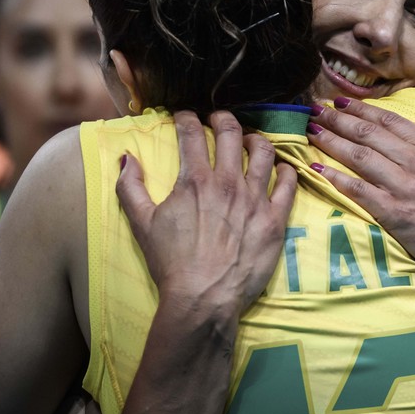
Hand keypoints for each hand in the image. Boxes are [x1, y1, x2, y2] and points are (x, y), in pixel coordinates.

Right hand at [115, 110, 295, 313]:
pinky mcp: (275, 219)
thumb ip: (130, 187)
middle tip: (219, 119)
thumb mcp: (141, 224)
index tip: (185, 115)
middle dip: (224, 118)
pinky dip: (285, 171)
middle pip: (231, 132)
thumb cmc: (170, 263)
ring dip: (256, 139)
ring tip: (250, 141)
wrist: (203, 298)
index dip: (186, 117)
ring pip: (264, 151)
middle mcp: (227, 183)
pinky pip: (288, 185)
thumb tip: (126, 158)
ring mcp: (254, 199)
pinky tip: (280, 169)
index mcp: (194, 180)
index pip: (191, 133)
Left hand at [306, 98, 414, 293]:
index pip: (393, 122)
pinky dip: (336, 178)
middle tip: (315, 110)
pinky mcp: (395, 213)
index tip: (342, 102)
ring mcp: (405, 187)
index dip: (364, 109)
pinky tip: (318, 170)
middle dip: (338, 119)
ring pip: (359, 157)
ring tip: (310, 131)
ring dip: (331, 141)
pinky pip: (358, 191)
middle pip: (369, 134)